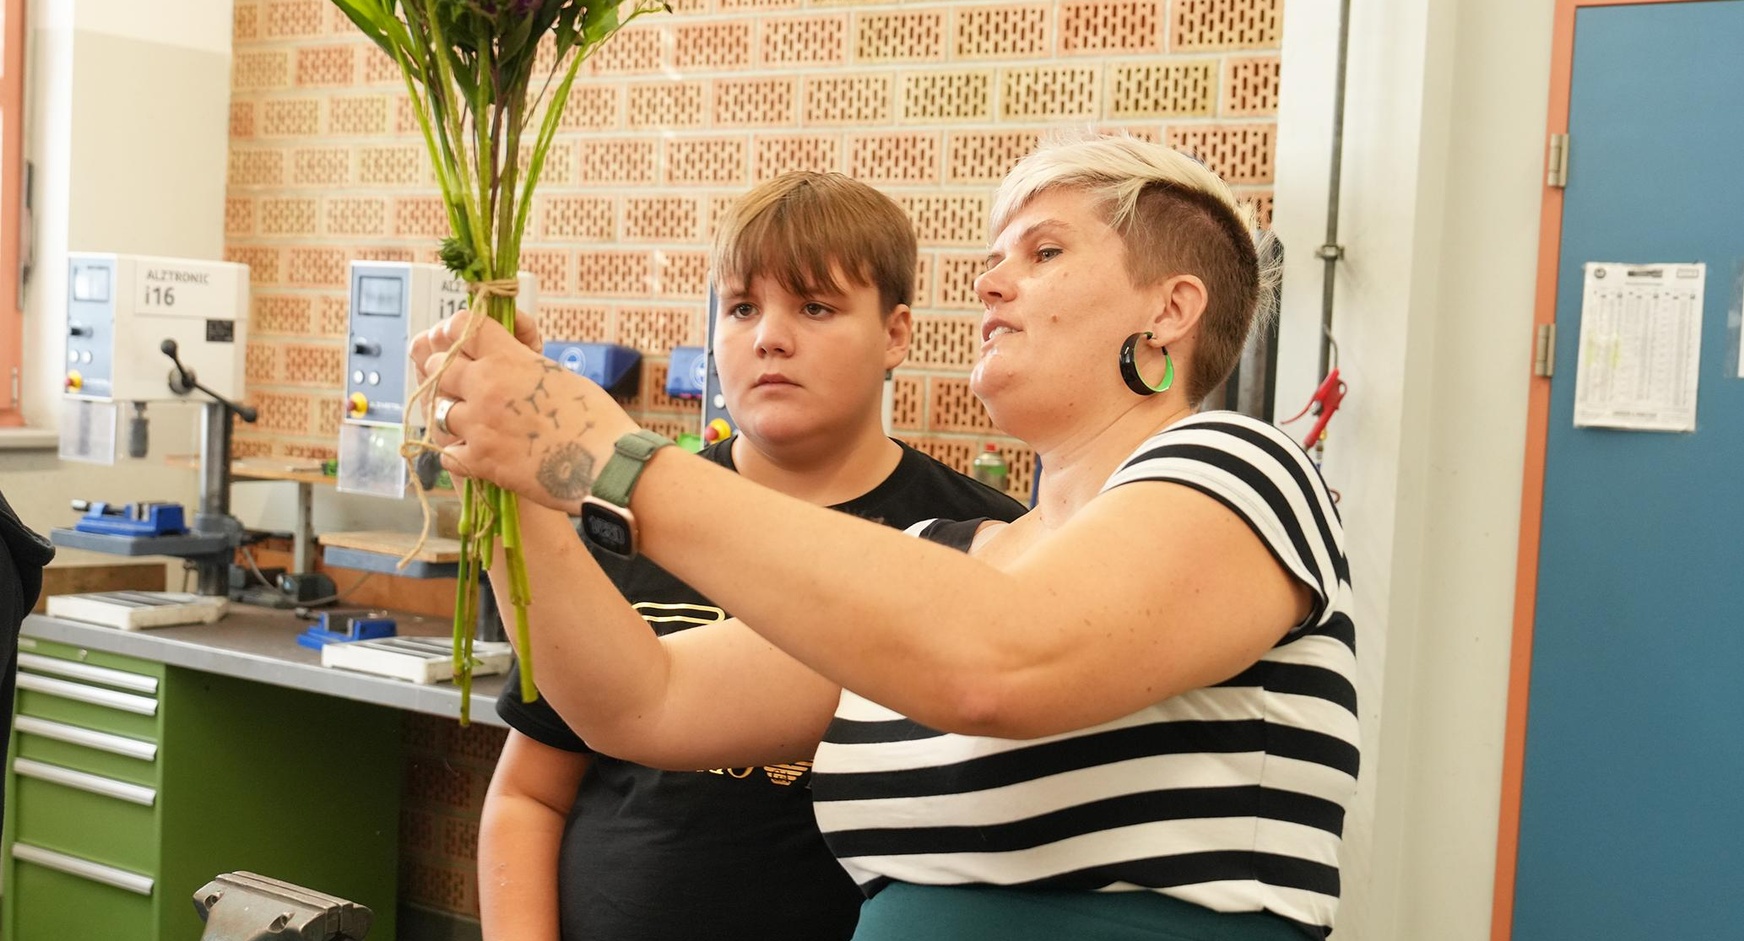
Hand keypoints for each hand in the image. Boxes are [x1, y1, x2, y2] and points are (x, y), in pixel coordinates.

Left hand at [411, 310, 637, 512]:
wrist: (608, 465)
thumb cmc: (595, 418)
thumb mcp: (558, 374)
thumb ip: (522, 365)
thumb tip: (506, 365)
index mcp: (508, 357)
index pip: (460, 325)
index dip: (457, 333)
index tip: (465, 345)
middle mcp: (486, 385)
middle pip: (438, 367)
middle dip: (451, 377)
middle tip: (469, 390)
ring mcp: (479, 424)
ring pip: (439, 411)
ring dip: (456, 418)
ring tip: (480, 426)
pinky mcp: (480, 460)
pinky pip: (447, 452)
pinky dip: (462, 454)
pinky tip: (483, 454)